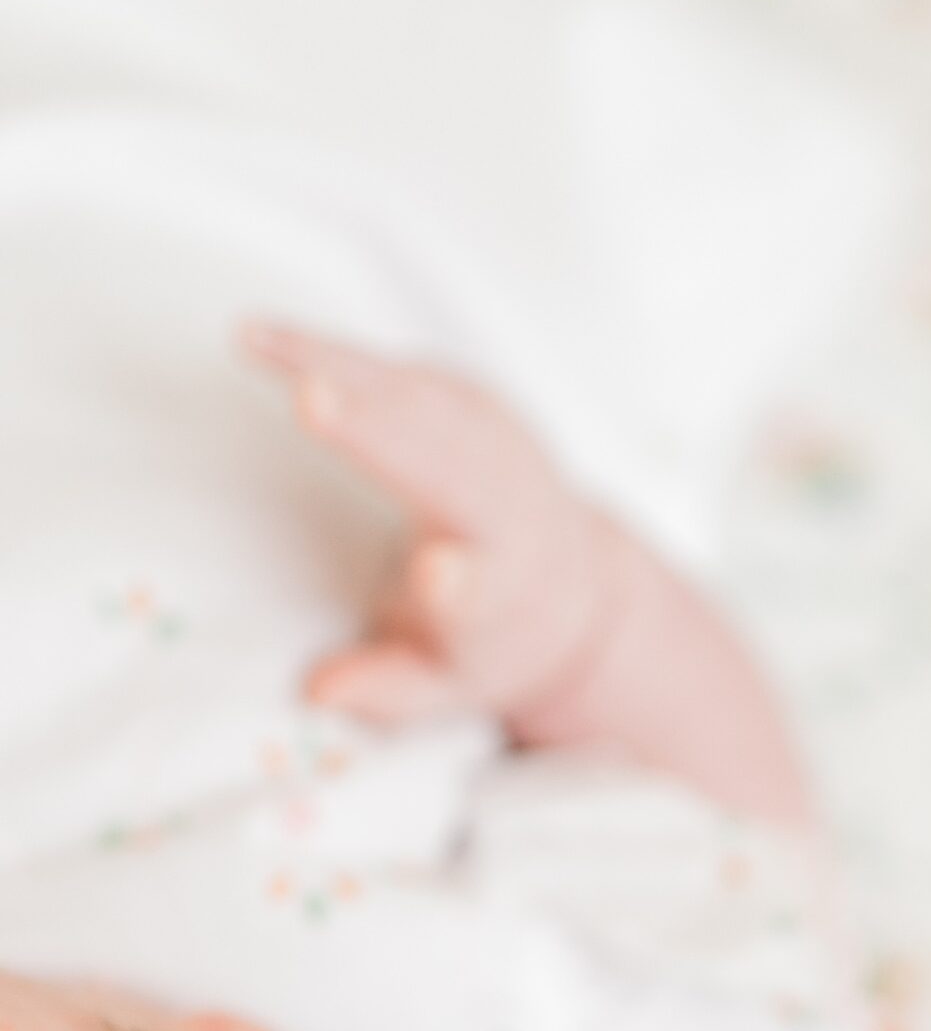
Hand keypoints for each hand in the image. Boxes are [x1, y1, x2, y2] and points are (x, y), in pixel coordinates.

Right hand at [245, 323, 608, 731]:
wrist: (573, 579)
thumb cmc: (499, 639)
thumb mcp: (454, 685)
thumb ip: (391, 693)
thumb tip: (319, 691)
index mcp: (507, 593)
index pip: (485, 596)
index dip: (462, 590)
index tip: (440, 573)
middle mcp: (508, 508)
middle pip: (445, 467)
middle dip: (382, 432)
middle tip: (312, 398)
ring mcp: (493, 442)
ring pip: (418, 400)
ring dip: (339, 366)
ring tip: (257, 342)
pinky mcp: (468, 400)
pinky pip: (398, 371)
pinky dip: (332, 352)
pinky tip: (267, 337)